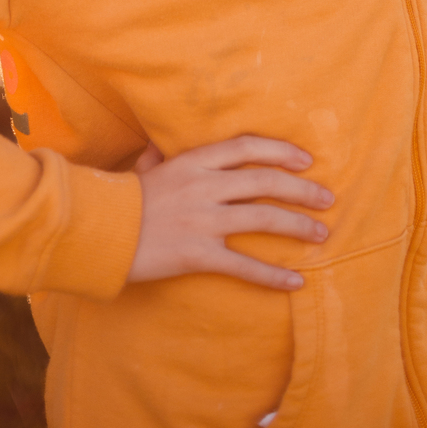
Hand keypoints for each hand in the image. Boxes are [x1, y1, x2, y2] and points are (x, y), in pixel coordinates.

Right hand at [126, 135, 332, 290]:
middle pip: (265, 181)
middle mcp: (205, 185)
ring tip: (322, 235)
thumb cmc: (121, 199)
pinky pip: (244, 265)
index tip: (307, 160)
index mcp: (195, 161)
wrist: (98, 230)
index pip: (248, 147)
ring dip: (297, 227)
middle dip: (302, 190)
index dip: (282, 151)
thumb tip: (162, 145)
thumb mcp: (145, 169)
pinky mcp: (198, 254)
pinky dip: (273, 275)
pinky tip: (296, 282)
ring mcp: (203, 220)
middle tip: (328, 198)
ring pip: (262, 219)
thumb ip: (160, 156)